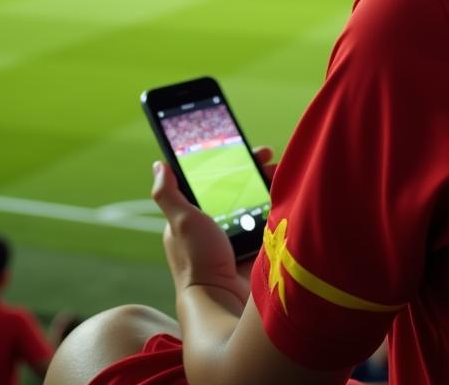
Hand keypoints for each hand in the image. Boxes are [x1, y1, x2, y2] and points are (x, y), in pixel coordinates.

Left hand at [150, 147, 275, 307]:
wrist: (224, 300)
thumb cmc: (197, 260)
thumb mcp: (180, 222)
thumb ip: (168, 194)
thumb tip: (160, 164)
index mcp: (195, 216)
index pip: (214, 179)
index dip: (229, 161)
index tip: (244, 147)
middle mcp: (217, 224)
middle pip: (239, 187)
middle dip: (255, 169)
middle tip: (270, 157)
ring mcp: (239, 236)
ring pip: (257, 200)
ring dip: (270, 185)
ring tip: (282, 173)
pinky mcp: (257, 248)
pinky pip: (270, 221)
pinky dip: (279, 207)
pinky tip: (287, 195)